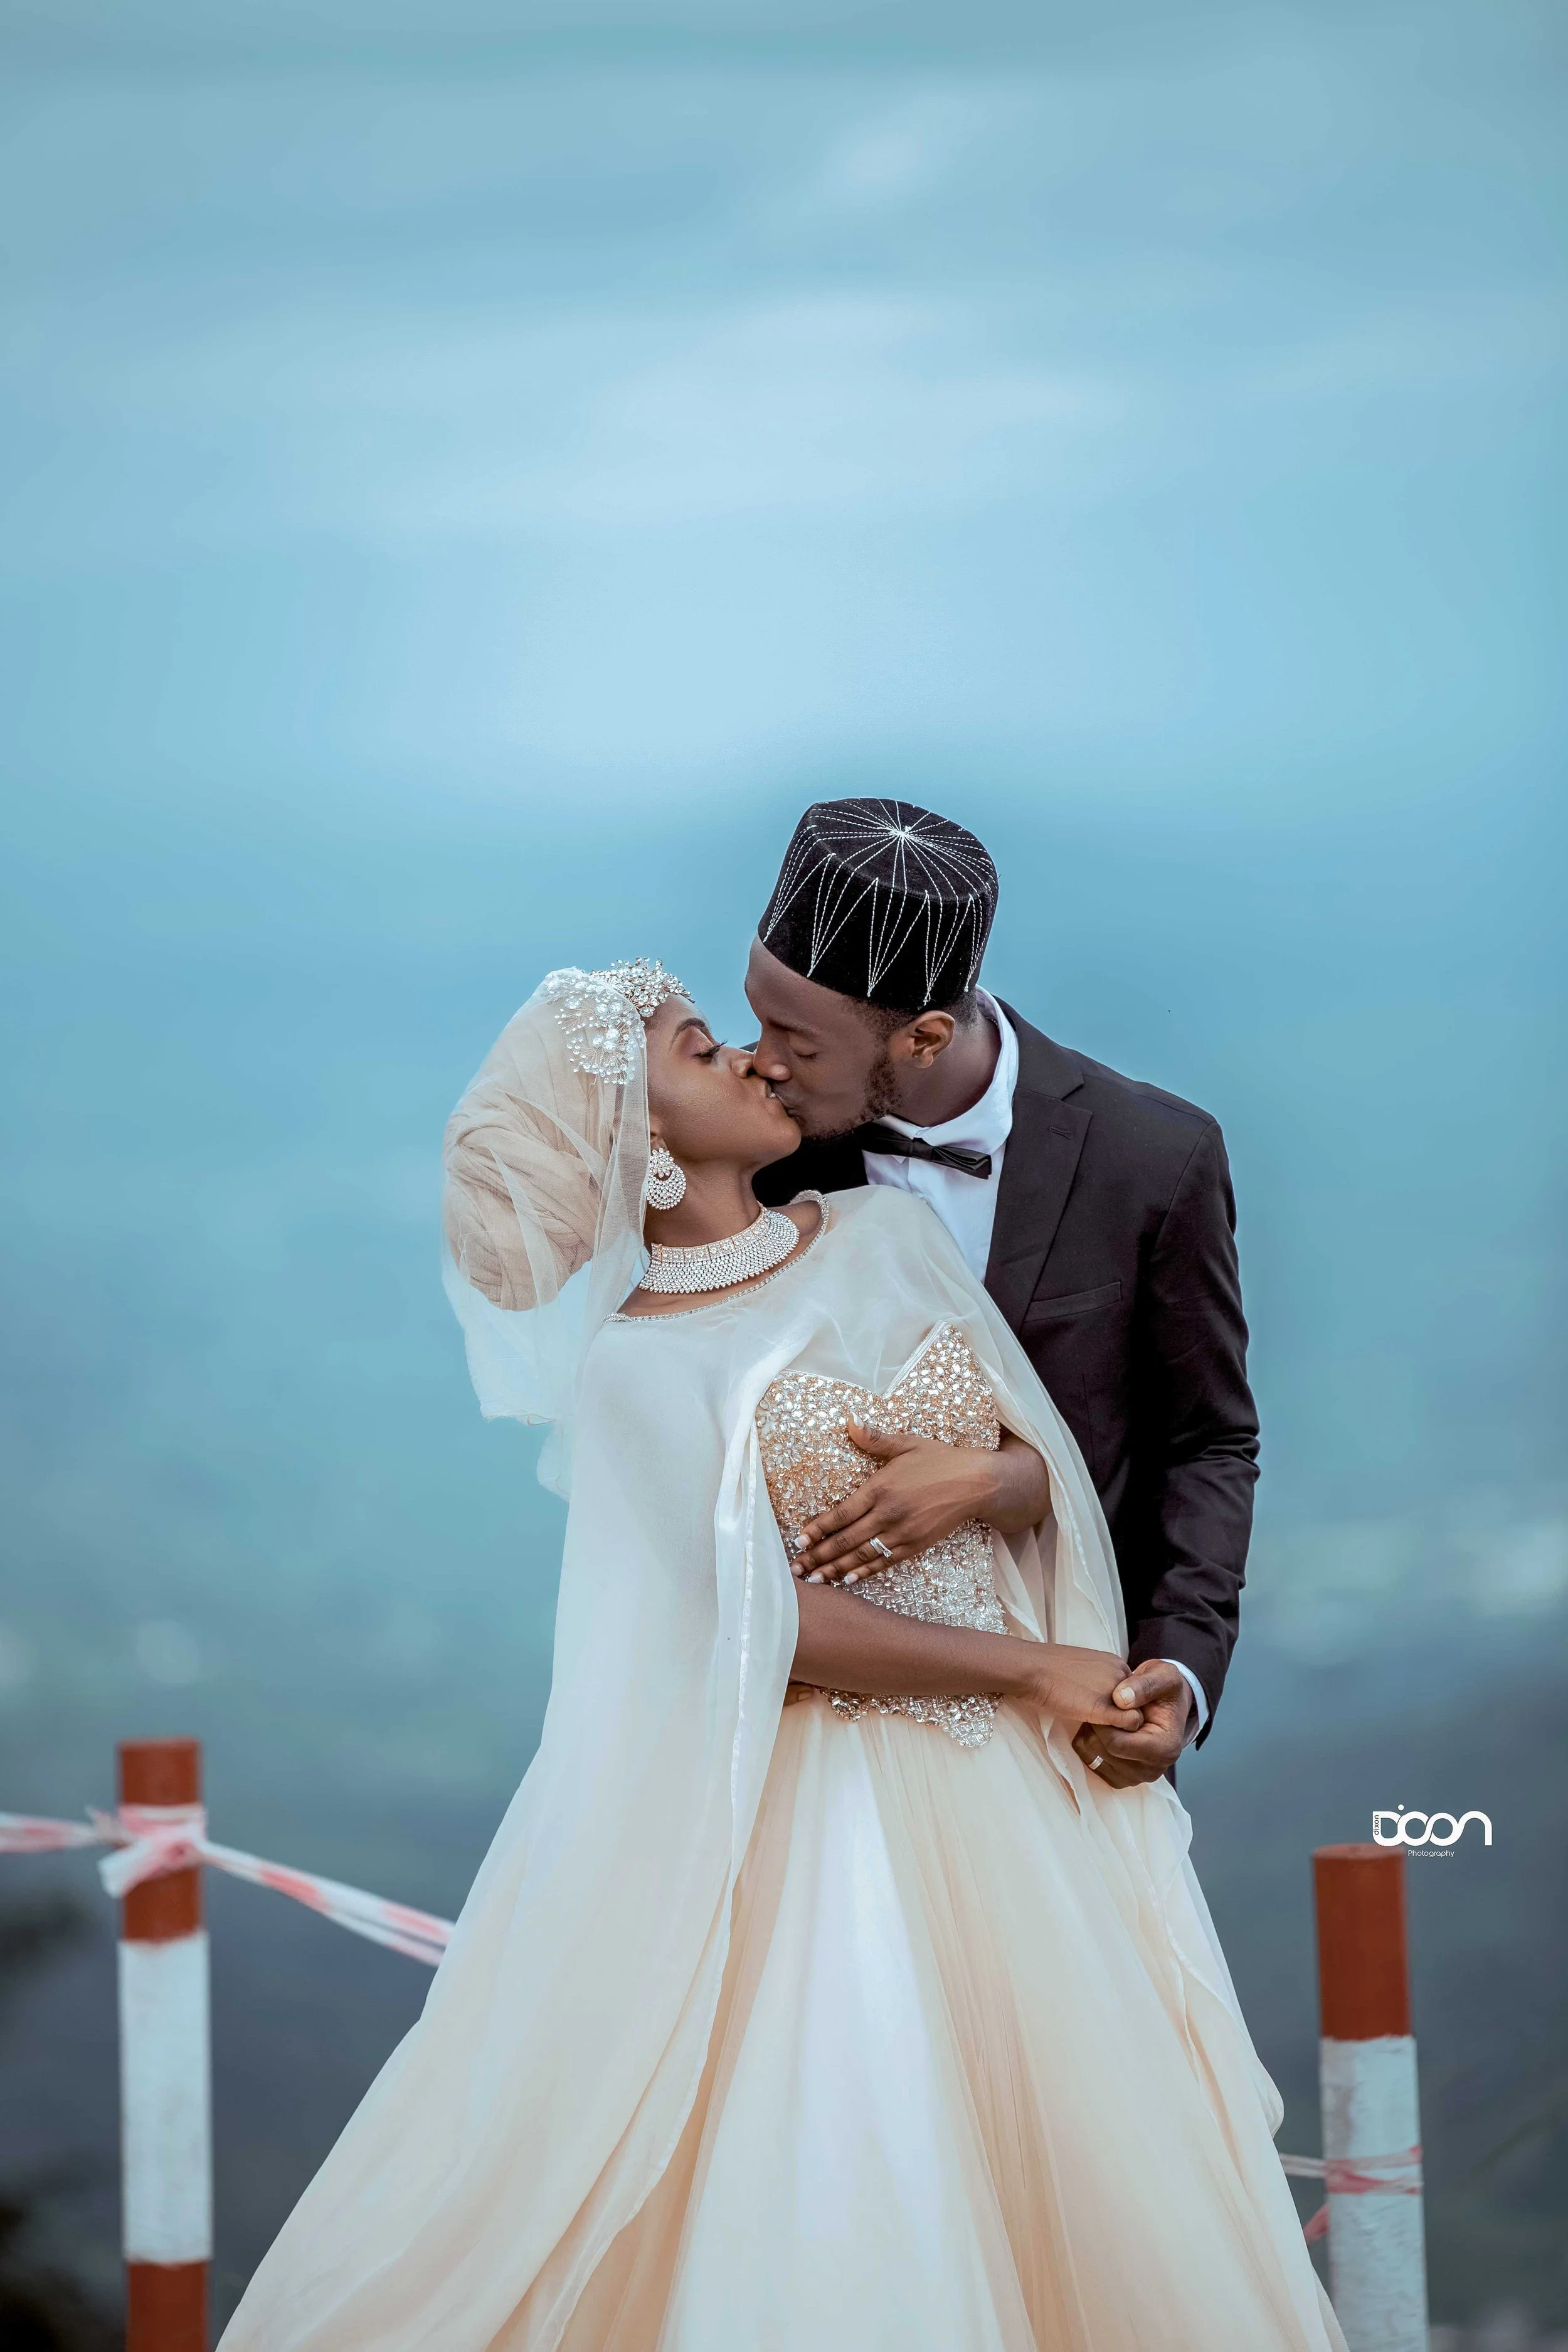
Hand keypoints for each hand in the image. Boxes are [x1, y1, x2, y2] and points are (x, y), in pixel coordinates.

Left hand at [791, 1425, 999, 1581]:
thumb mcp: (908, 1443)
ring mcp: (903, 1533)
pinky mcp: (915, 1545)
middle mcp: (889, 1514)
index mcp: (881, 1488)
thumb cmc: (940, 1460)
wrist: (977, 1483)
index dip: (818, 1529)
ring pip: (862, 1556)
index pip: (842, 1513)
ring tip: (814, 1580)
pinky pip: (884, 1562)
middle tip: (796, 1568)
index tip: (799, 1540)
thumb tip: (849, 1422)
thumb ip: (876, 1438)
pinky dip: (864, 1572)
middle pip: (846, 1540)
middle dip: (819, 1556)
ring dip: (835, 1569)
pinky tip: (847, 1580)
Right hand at [1019, 1645, 1146, 1733]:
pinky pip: (1130, 1725)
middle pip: (1137, 1703)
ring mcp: (1115, 1691)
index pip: (1132, 1691)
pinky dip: (1120, 1733)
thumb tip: (1100, 1696)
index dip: (1121, 1704)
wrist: (1031, 1668)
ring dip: (1122, 1725)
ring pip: (1137, 1715)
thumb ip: (1099, 1679)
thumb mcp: (1083, 1667)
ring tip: (1100, 1728)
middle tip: (1102, 1722)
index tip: (1104, 1710)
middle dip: (1123, 1715)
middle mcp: (1122, 1674)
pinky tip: (1099, 1731)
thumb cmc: (1047, 1668)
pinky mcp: (1105, 1708)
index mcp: (1115, 1662)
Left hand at [1071, 1660, 1192, 1786]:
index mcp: (1165, 1748)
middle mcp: (1152, 1770)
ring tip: (1104, 1716)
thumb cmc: (1165, 1690)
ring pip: (1093, 1759)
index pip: (1117, 1744)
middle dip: (1096, 1726)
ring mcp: (1136, 1777)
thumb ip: (1144, 1684)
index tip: (1103, 1701)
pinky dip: (1089, 1744)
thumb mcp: (1162, 1675)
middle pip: (1104, 1752)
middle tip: (1102, 1706)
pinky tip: (1101, 1727)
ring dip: (1091, 1734)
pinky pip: (1090, 1763)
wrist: (1164, 1704)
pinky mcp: (1121, 1778)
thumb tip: (1121, 1699)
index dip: (1103, 1721)